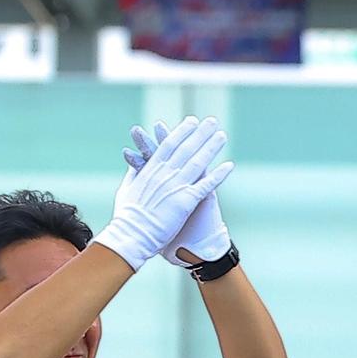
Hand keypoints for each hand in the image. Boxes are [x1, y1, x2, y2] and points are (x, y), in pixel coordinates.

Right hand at [124, 121, 232, 264]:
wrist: (131, 236)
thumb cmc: (126, 217)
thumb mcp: (126, 189)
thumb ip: (134, 174)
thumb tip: (134, 164)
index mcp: (151, 169)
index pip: (169, 144)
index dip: (182, 131)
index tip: (192, 121)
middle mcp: (165, 174)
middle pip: (187, 148)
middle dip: (201, 133)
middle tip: (213, 121)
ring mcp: (176, 186)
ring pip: (198, 162)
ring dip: (212, 147)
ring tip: (222, 136)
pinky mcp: (186, 201)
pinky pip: (206, 185)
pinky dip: (219, 175)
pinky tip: (229, 165)